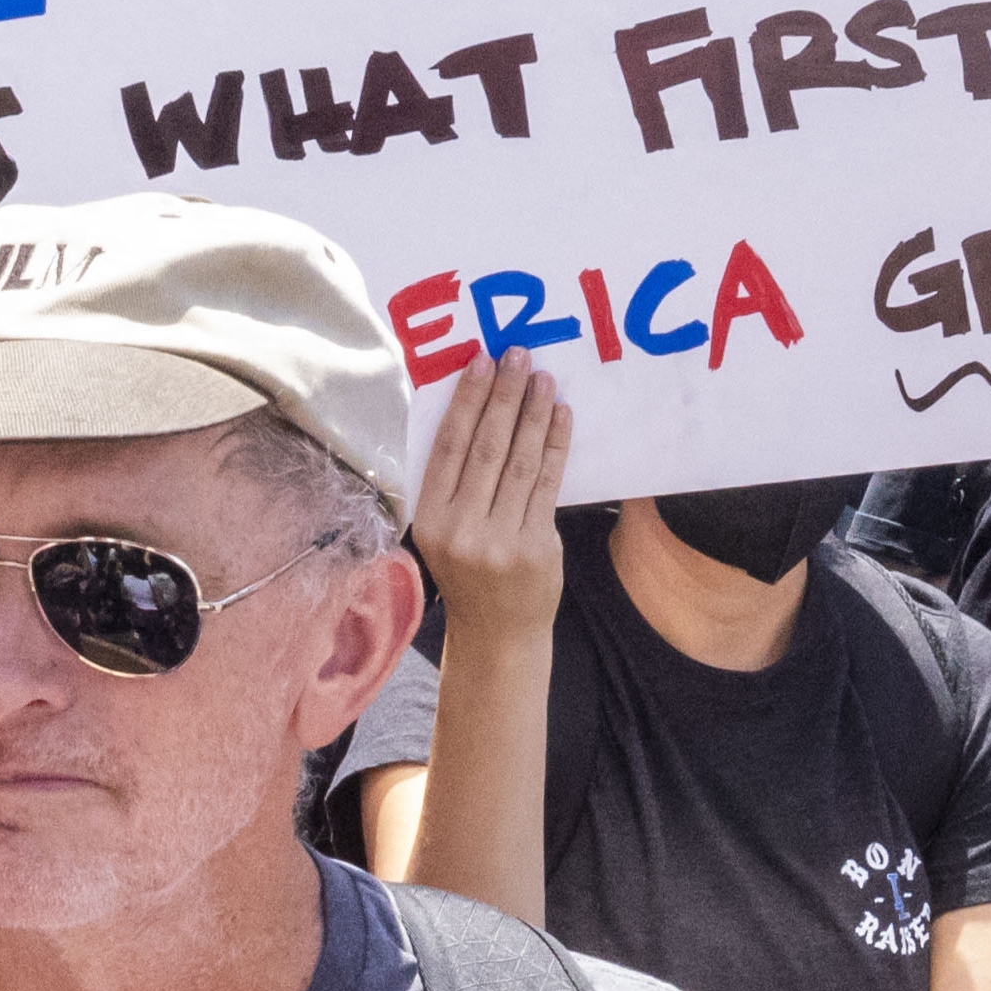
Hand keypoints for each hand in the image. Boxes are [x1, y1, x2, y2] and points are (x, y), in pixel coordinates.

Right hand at [417, 357, 573, 637]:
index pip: (448, 448)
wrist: (498, 634)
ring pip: (520, 461)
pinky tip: (561, 416)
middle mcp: (461, 529)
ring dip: (534, 413)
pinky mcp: (536, 546)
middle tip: (518, 355)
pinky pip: (548, 484)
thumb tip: (477, 412)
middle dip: (504, 396)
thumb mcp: (443, 534)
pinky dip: (556, 446)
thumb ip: (453, 486)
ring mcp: (500, 539)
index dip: (466, 401)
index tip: (481, 363)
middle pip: (486, 447)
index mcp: (430, 520)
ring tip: (544, 378)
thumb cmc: (469, 575)